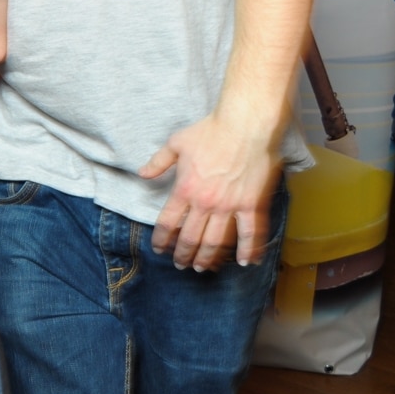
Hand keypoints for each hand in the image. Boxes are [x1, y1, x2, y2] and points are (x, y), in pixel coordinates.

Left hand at [139, 114, 280, 270]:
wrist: (244, 125)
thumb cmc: (210, 131)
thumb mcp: (176, 143)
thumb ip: (159, 162)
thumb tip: (142, 173)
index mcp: (184, 189)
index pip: (168, 223)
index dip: (162, 239)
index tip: (160, 249)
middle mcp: (205, 202)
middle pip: (190, 237)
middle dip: (183, 255)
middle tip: (181, 265)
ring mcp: (229, 206)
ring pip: (216, 241)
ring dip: (208, 258)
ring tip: (203, 268)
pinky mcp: (252, 204)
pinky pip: (250, 233)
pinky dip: (248, 250)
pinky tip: (245, 263)